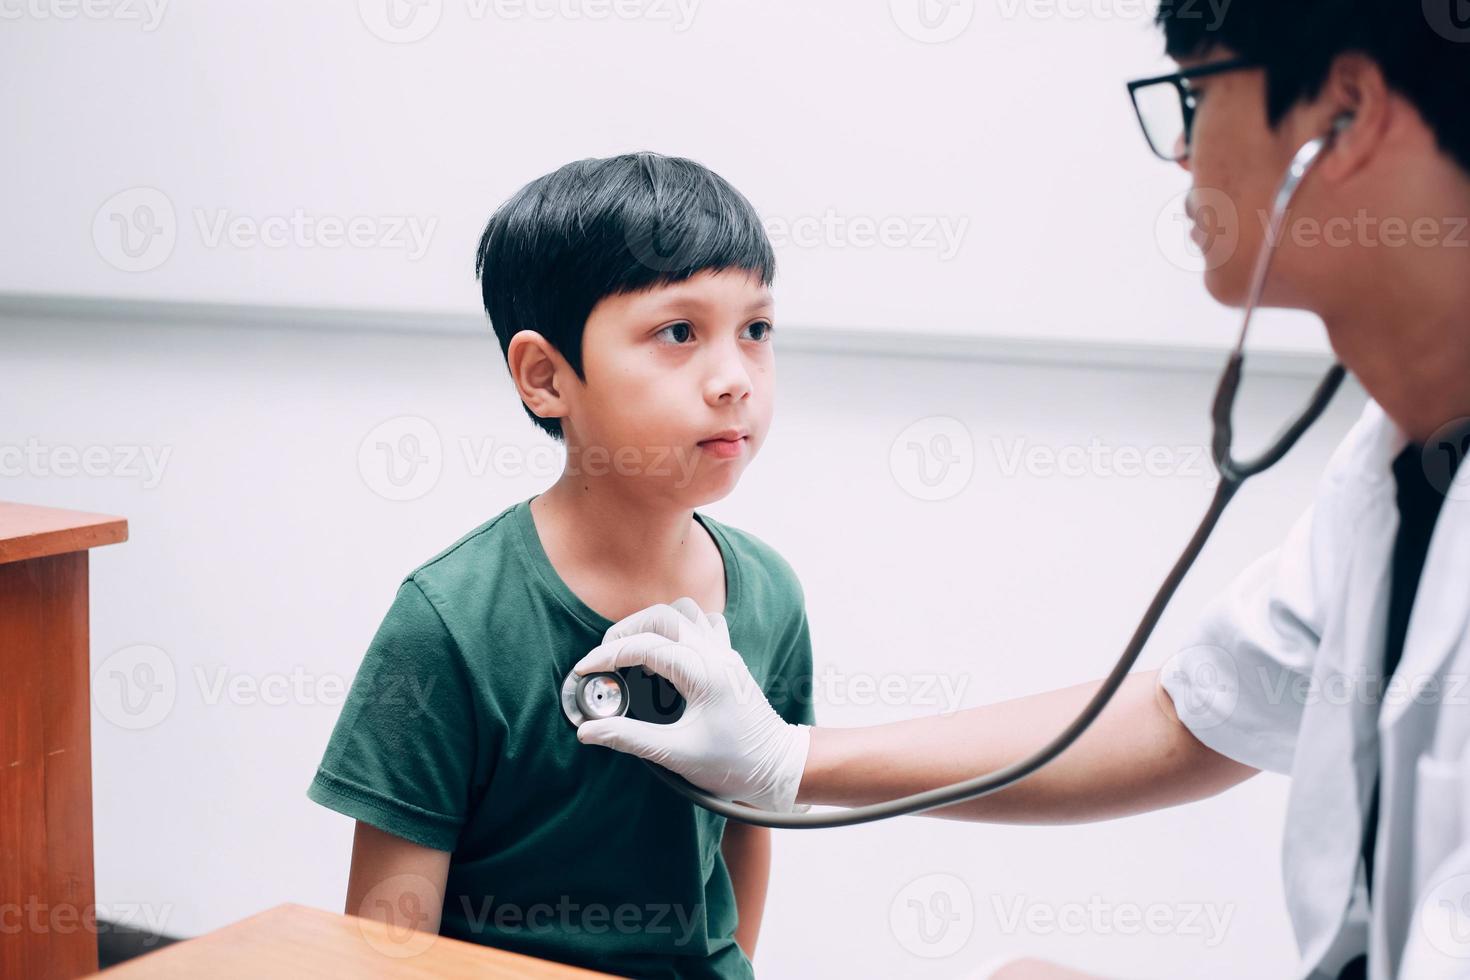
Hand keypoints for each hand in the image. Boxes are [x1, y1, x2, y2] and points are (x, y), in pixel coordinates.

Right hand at [572, 597, 810, 812]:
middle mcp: (716, 654)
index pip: (646, 646)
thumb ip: (629, 738)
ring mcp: (725, 653)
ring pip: (685, 612)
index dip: (608, 655)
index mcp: (704, 673)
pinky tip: (666, 653)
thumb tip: (587, 731)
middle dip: (627, 630)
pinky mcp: (729, 659)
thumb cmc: (734, 763)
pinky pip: (704, 623)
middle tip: (605, 657)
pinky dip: (679, 628)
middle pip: (664, 615)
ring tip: (632, 650)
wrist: (778, 767)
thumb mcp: (676, 755)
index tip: (585, 670)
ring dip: (653, 623)